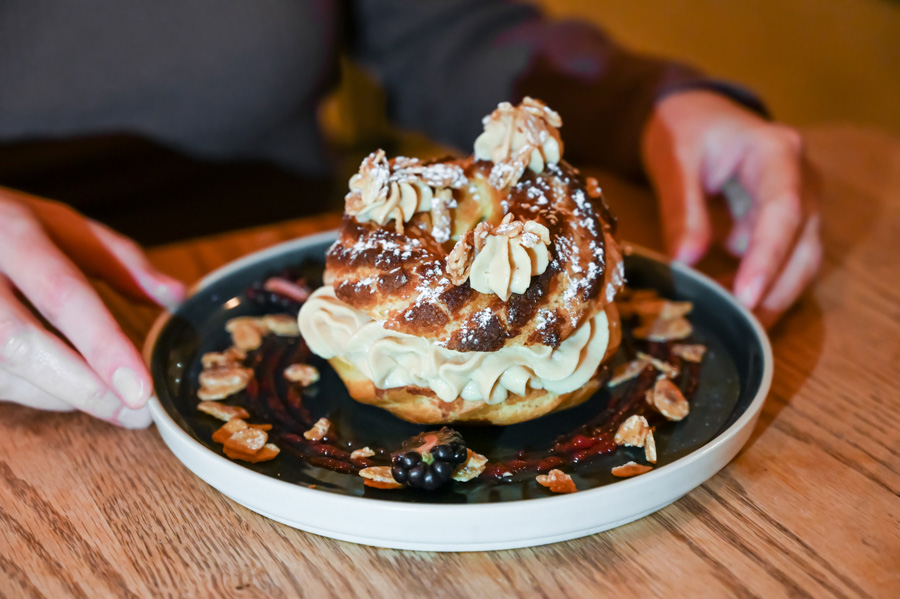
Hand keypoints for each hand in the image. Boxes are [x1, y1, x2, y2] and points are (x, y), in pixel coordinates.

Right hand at [0, 187, 184, 426]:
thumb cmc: (8, 229)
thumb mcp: (64, 227)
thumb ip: (122, 261)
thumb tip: (178, 296)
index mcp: (13, 232)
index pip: (61, 293)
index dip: (102, 345)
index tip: (141, 390)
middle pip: (22, 343)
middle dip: (84, 387)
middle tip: (135, 413)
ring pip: (5, 372)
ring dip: (60, 394)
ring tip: (103, 395)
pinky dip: (33, 391)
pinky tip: (61, 385)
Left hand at [642, 90, 821, 327]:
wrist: (694, 113)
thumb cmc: (685, 129)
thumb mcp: (674, 160)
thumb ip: (682, 209)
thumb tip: (686, 261)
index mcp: (777, 153)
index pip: (784, 211)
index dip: (767, 257)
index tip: (746, 296)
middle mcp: (802, 179)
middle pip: (804, 244)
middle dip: (776, 290)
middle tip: (742, 328)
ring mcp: (800, 202)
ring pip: (802, 259)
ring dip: (773, 295)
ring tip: (737, 325)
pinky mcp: (785, 223)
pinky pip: (785, 260)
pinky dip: (763, 286)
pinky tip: (732, 306)